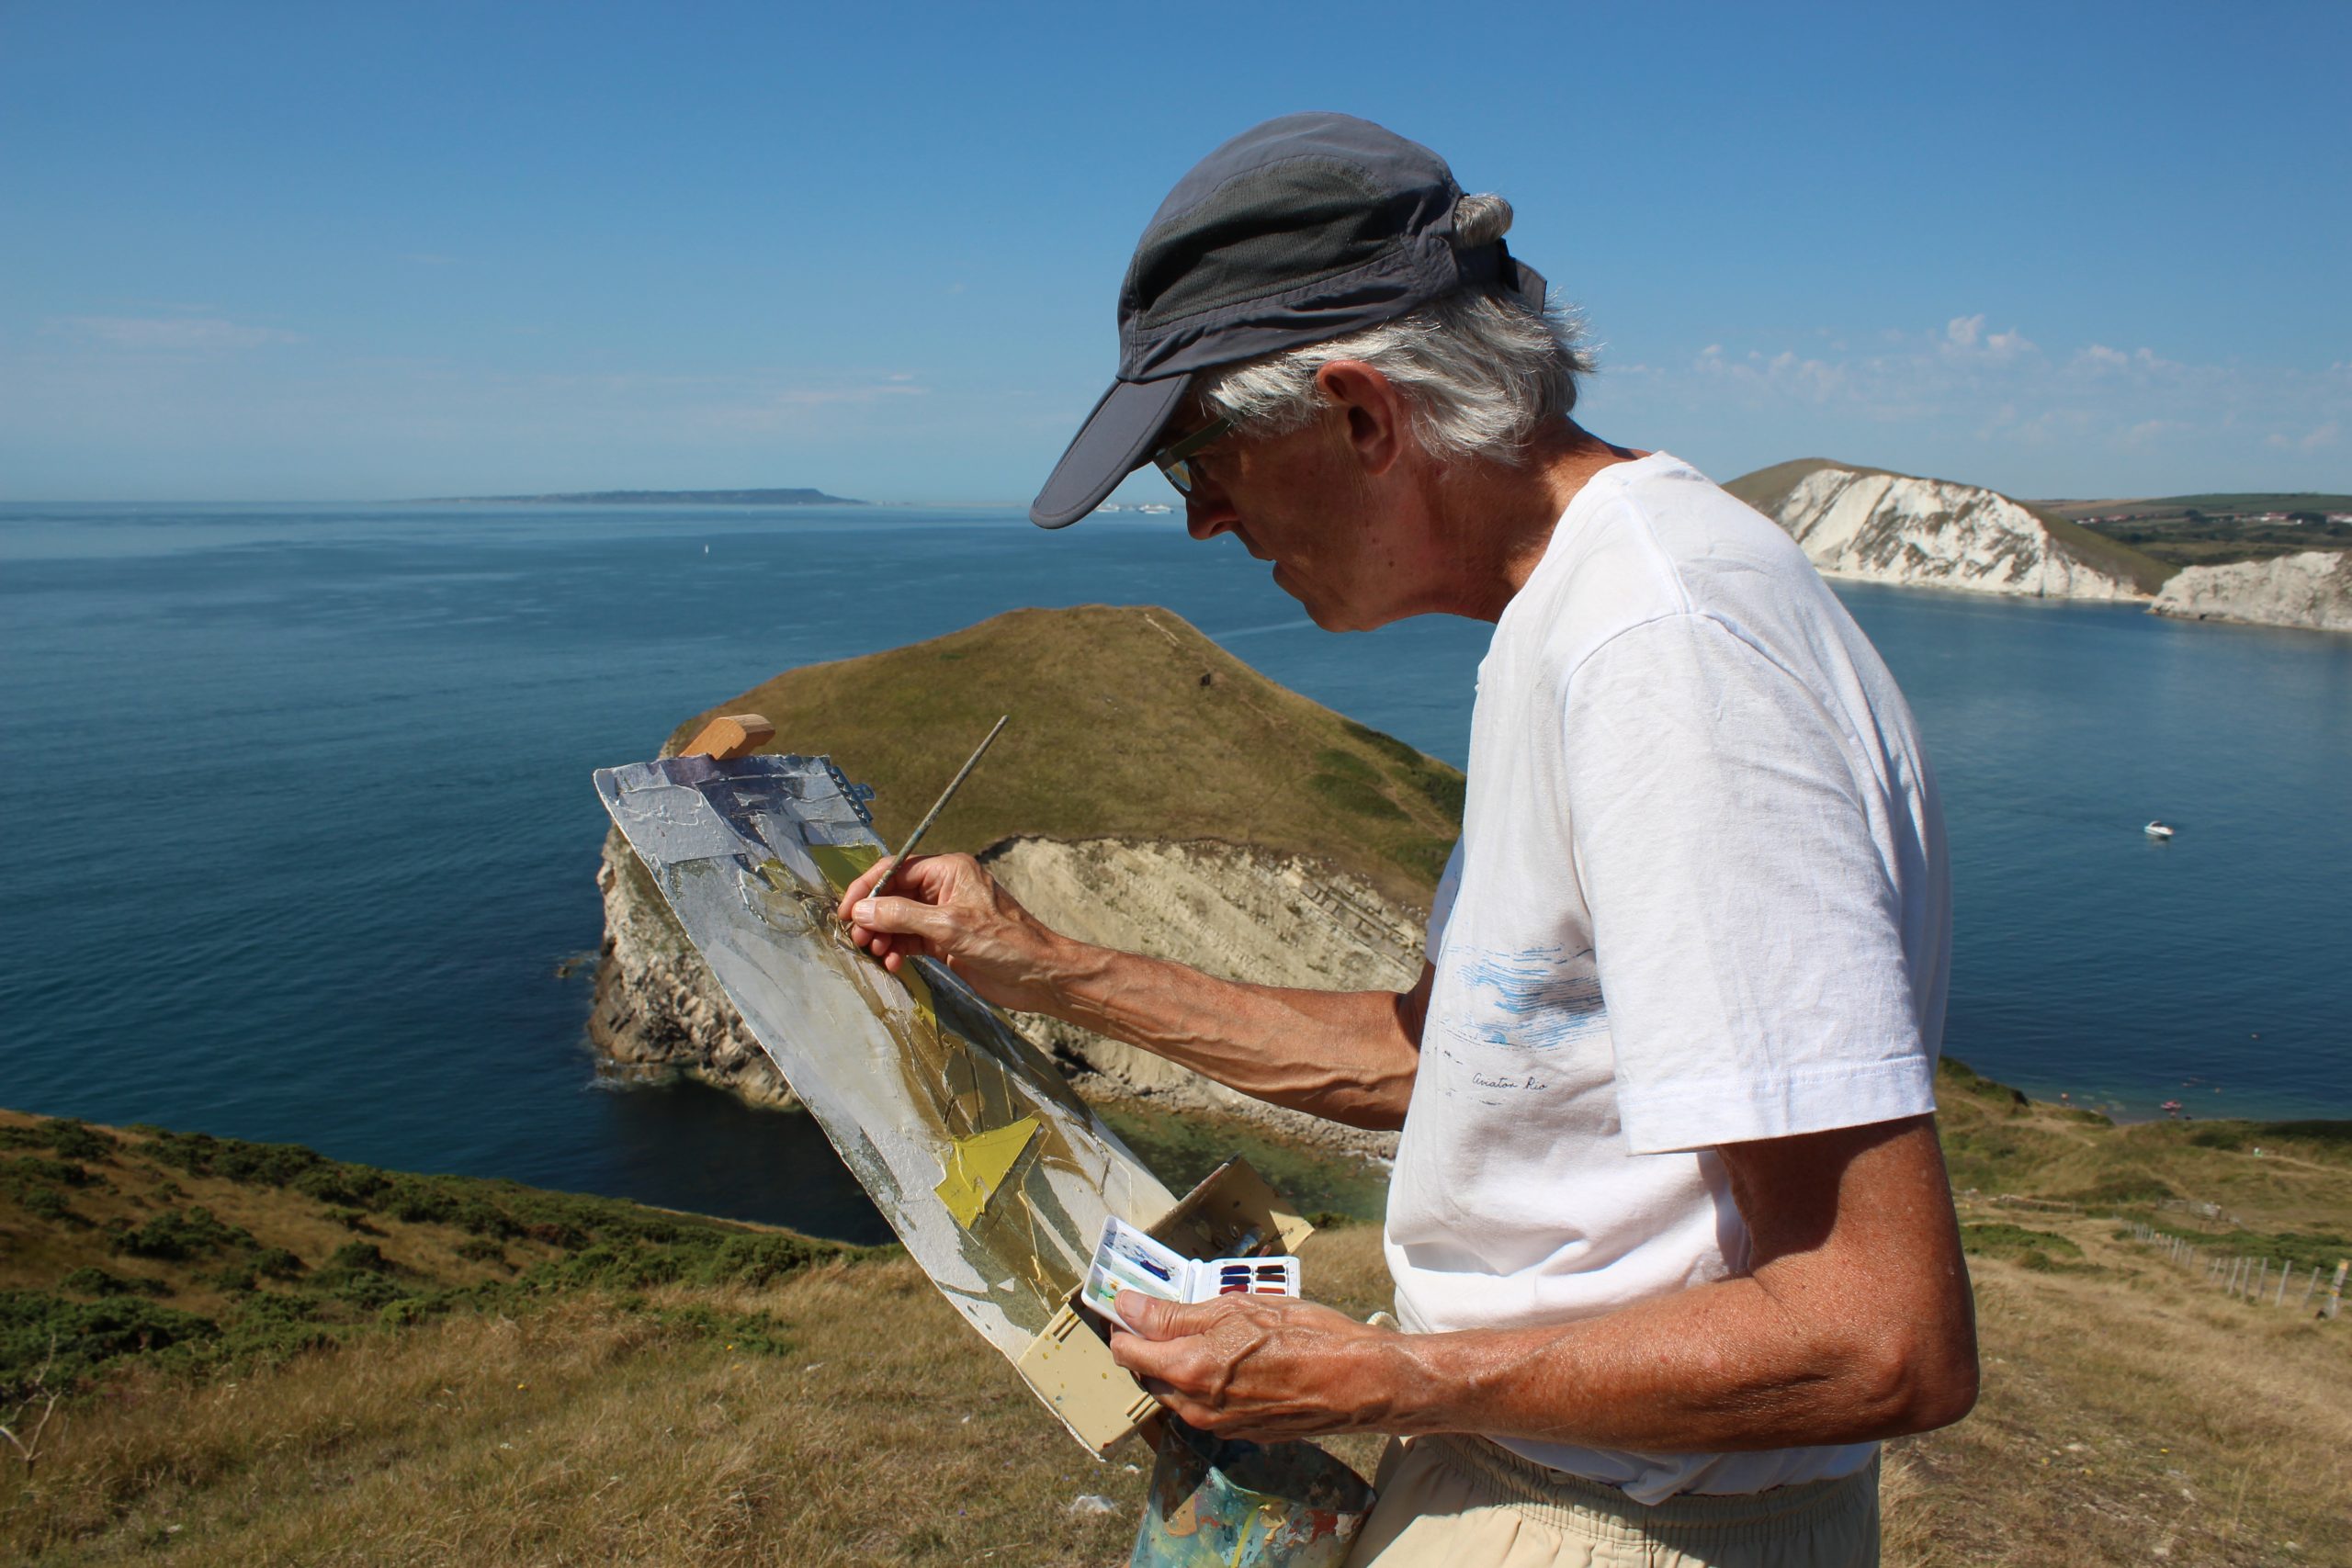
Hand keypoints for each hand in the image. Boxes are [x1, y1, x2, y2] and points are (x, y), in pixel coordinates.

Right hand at [836, 852, 1076, 1014]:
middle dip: (873, 916)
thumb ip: (902, 916)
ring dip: (884, 936)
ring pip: (900, 920)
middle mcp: (945, 888)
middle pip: (894, 895)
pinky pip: (912, 940)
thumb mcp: (949, 927)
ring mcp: (946, 916)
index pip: (896, 869)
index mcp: (949, 870)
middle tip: (859, 939)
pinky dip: (899, 950)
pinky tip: (894, 964)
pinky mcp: (947, 941)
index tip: (847, 911)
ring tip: (877, 954)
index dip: (867, 888)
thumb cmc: (1005, 943)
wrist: (1040, 976)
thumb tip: (861, 909)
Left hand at [1107, 1290, 1402, 1441]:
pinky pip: (1204, 1407)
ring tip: (1207, 1333)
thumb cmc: (1304, 1335)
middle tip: (1169, 1312)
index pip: (1126, 1351)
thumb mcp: (1236, 1309)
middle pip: (1148, 1373)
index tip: (1129, 1304)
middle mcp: (1194, 1406)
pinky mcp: (1240, 1433)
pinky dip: (1204, 1383)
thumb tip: (1126, 1307)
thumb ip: (1174, 1315)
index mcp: (1188, 1370)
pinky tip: (1233, 1360)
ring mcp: (1217, 1425)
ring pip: (1175, 1392)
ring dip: (1176, 1365)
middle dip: (1148, 1344)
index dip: (1121, 1324)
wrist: (1357, 1382)